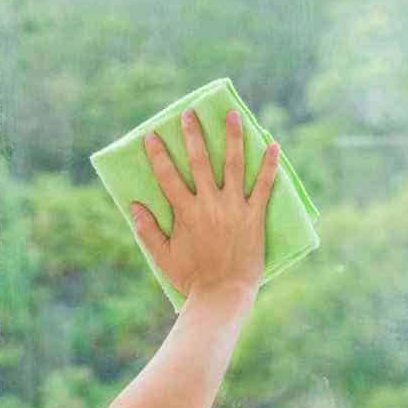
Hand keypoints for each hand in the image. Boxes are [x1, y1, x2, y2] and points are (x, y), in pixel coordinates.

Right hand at [130, 108, 280, 304]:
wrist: (223, 293)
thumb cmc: (190, 277)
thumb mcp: (162, 256)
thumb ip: (148, 231)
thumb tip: (134, 206)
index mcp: (185, 213)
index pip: (168, 176)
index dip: (159, 155)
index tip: (152, 136)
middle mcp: (210, 204)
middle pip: (199, 162)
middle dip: (193, 135)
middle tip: (189, 114)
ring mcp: (235, 207)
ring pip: (233, 165)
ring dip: (232, 137)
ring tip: (231, 115)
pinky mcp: (255, 216)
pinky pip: (265, 185)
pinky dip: (269, 165)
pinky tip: (273, 145)